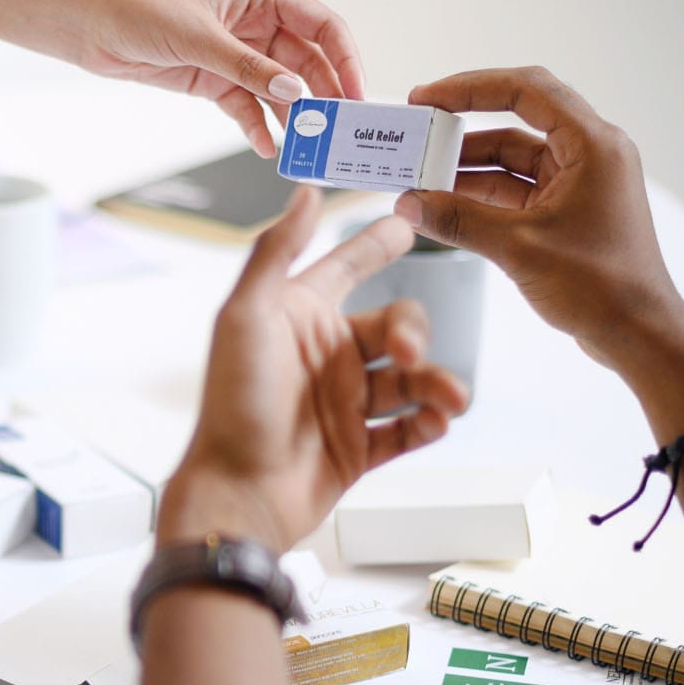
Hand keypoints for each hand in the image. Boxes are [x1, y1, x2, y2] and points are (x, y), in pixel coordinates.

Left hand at [0, 0, 363, 158]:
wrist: (88, 25)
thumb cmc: (138, 8)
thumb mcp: (200, 38)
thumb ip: (248, 68)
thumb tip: (293, 92)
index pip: (322, 25)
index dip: (345, 58)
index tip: (356, 94)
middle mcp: (255, 25)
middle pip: (306, 62)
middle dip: (324, 96)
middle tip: (336, 131)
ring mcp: (236, 55)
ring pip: (279, 89)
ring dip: (293, 117)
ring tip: (305, 148)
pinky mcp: (213, 81)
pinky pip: (248, 107)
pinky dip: (259, 127)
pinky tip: (267, 147)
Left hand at [160, 190, 469, 552]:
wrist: (239, 492)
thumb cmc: (234, 405)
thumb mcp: (246, 317)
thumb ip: (276, 252)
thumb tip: (305, 192)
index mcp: (298, 320)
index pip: (344, 269)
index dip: (374, 245)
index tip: (407, 222)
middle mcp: (324, 357)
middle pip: (394, 326)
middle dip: (414, 334)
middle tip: (407, 354)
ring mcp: (342, 404)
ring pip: (409, 381)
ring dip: (436, 384)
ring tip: (449, 399)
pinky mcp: (357, 450)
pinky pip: (407, 431)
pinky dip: (428, 425)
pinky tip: (436, 423)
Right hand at [392, 67, 683, 373]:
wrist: (638, 334)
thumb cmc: (601, 287)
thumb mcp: (519, 249)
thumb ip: (459, 221)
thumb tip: (409, 205)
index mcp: (592, 145)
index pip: (526, 91)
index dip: (471, 87)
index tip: (428, 98)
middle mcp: (590, 154)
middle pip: (517, 120)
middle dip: (463, 127)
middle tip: (419, 131)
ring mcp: (579, 182)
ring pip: (513, 158)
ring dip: (467, 167)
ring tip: (421, 177)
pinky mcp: (568, 210)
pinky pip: (518, 189)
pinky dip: (482, 195)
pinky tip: (445, 205)